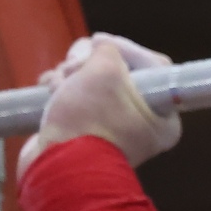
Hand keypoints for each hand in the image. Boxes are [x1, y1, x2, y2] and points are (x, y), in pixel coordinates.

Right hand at [20, 33, 180, 171]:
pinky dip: (60, 89)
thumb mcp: (104, 71)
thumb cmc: (89, 119)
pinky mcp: (83, 132)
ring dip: (69, 75)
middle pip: (118, 72)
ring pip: (91, 83)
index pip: (153, 66)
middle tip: (72, 66)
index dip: (124, 47)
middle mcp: (141, 124)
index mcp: (162, 116)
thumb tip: (99, 49)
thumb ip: (108, 51)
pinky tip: (48, 89)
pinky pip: (75, 99)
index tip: (98, 42)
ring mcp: (110, 129)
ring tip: (57, 83)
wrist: (57, 168)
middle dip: (88, 63)